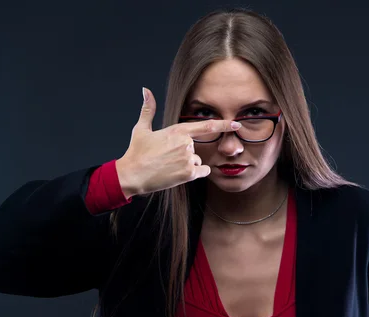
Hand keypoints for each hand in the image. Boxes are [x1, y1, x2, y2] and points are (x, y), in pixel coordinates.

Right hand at [115, 87, 240, 197]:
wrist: (131, 174)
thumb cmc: (136, 153)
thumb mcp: (141, 129)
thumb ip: (148, 109)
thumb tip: (145, 90)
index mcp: (178, 130)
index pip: (207, 126)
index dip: (224, 125)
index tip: (237, 123)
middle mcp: (186, 143)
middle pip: (197, 149)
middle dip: (186, 154)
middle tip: (168, 158)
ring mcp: (188, 158)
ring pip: (198, 161)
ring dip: (188, 165)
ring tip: (169, 166)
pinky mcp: (188, 173)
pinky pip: (202, 172)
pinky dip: (193, 174)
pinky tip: (177, 174)